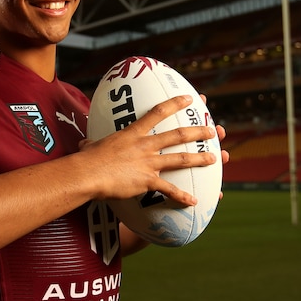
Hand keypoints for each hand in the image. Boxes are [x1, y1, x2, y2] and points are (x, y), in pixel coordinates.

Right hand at [77, 94, 218, 205]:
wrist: (87, 173)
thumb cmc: (86, 159)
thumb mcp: (91, 146)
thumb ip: (93, 144)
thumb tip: (85, 145)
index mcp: (133, 133)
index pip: (158, 113)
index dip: (175, 104)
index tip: (189, 99)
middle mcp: (145, 145)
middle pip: (177, 135)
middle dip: (197, 132)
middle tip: (212, 130)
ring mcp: (148, 163)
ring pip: (180, 159)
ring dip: (199, 158)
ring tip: (214, 158)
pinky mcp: (147, 181)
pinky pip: (169, 189)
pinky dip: (182, 196)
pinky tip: (193, 202)